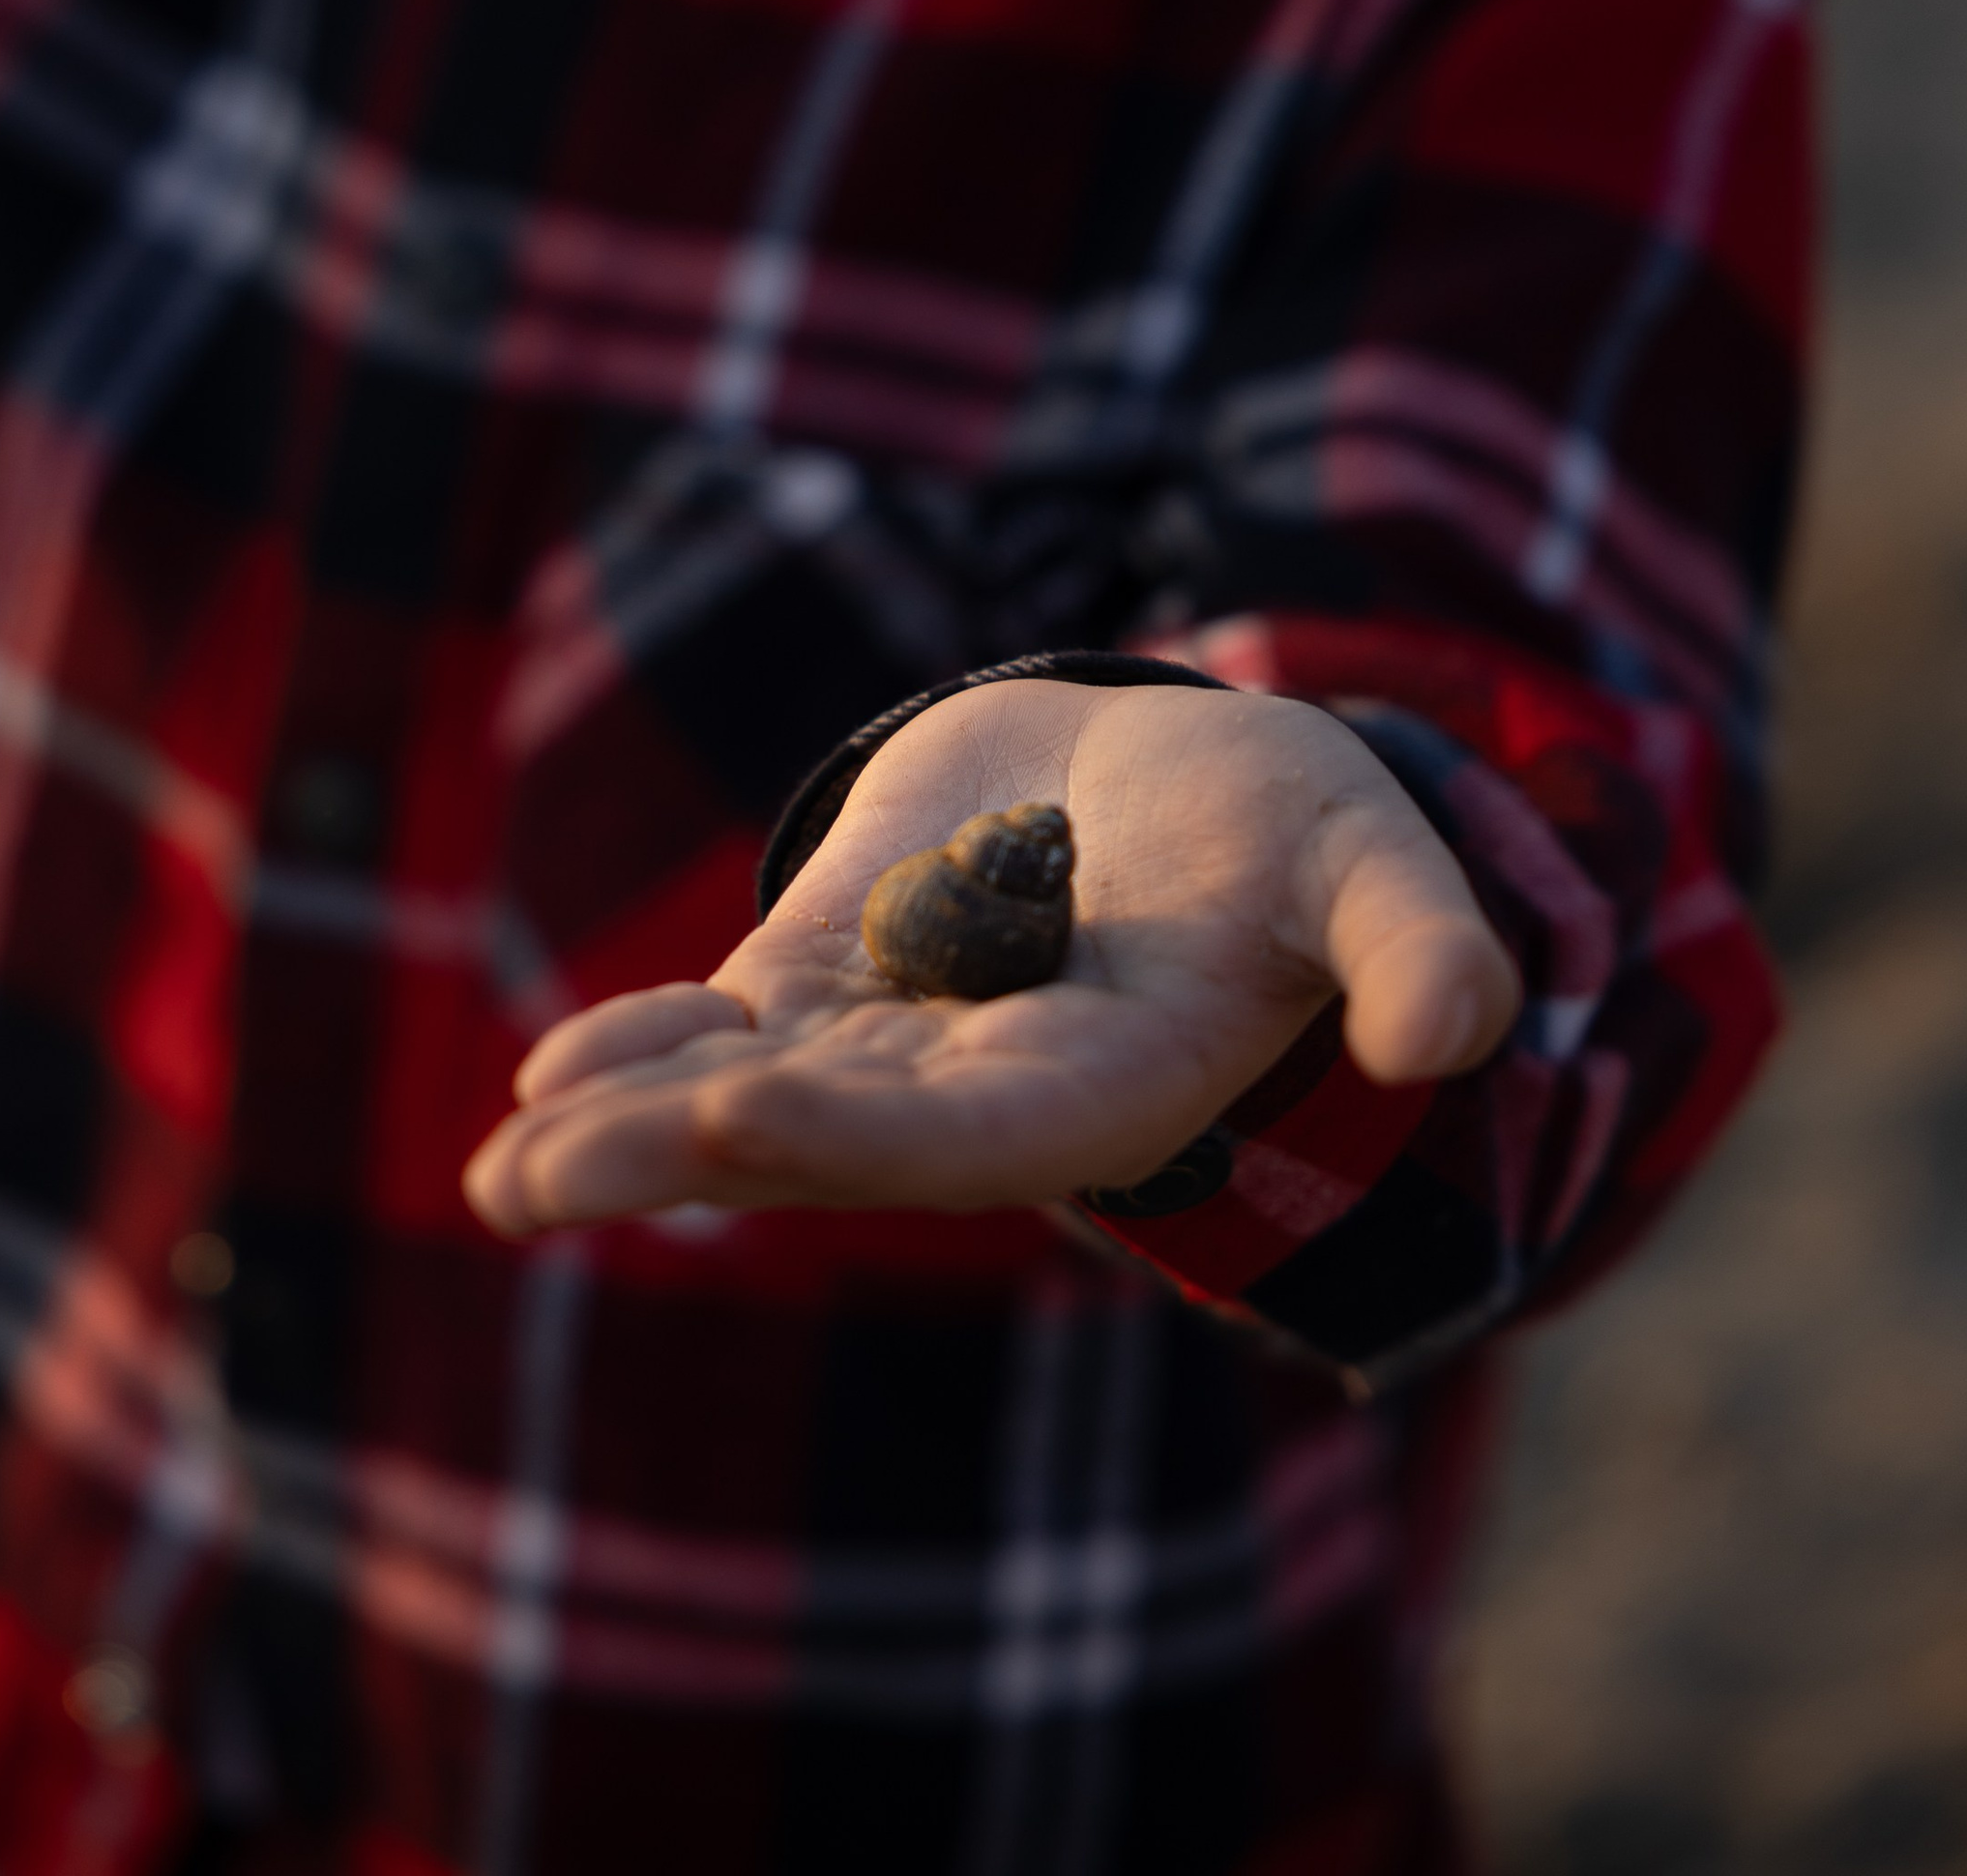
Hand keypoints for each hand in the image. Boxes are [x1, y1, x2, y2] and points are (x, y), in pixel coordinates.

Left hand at [464, 674, 1521, 1238]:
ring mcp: (890, 1040)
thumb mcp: (1365, 859)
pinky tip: (546, 1074)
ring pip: (744, 1098)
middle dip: (685, 1153)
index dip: (859, 1129)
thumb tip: (1463, 1025)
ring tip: (503, 1177)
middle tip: (538, 1181)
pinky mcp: (831, 980)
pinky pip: (721, 1031)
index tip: (735, 1121)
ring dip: (622, 1131)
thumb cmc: (1292, 831)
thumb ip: (1413, 945)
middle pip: (823, 1138)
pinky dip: (637, 1050)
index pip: (974, 1131)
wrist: (1187, 785)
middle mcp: (982, 1090)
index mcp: (1107, 1085)